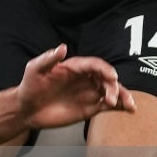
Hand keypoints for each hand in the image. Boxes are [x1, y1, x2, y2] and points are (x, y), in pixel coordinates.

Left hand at [12, 46, 133, 129]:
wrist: (27, 109)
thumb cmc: (30, 86)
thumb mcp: (34, 69)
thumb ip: (48, 59)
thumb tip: (62, 47)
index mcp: (75, 67)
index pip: (94, 65)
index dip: (104, 69)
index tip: (111, 76)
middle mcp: (85, 78)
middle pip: (106, 78)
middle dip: (113, 86)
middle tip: (112, 96)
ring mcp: (89, 93)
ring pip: (111, 91)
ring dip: (122, 95)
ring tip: (129, 104)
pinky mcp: (90, 107)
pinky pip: (108, 105)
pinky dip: (120, 106)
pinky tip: (129, 109)